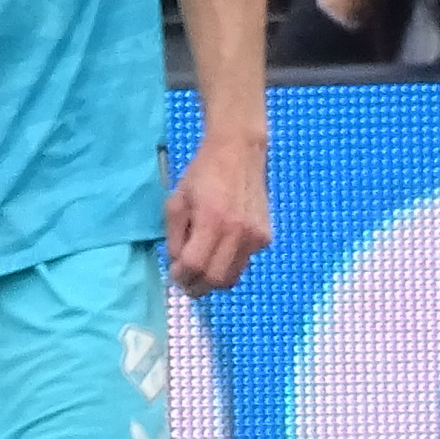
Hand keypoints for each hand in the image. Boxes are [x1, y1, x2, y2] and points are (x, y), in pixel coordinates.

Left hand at [164, 126, 270, 297]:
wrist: (239, 151)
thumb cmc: (202, 174)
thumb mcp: (176, 202)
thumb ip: (175, 237)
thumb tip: (178, 265)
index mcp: (212, 220)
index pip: (196, 265)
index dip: (181, 276)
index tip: (174, 275)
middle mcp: (238, 232)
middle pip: (216, 279)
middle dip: (197, 287)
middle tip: (186, 283)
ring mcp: (255, 236)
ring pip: (233, 276)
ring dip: (214, 280)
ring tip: (201, 270)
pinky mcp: (266, 236)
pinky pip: (244, 262)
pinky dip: (229, 264)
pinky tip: (221, 249)